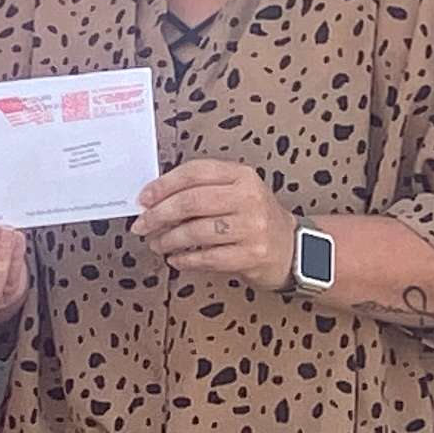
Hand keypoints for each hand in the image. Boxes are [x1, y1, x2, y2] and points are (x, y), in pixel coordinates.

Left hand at [136, 159, 293, 290]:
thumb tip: (155, 198)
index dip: (163, 185)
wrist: (291, 248)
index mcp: (242, 175)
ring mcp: (252, 227)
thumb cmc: (255, 218)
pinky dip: (185, 260)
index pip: (194, 172)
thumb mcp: (236, 191)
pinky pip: (207, 258)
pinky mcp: (251, 255)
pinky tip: (175, 259)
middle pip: (191, 202)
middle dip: (159, 215)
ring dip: (168, 240)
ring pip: (196, 231)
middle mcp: (249, 198)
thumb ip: (202, 189)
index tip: (144, 199)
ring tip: (157, 243)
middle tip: (142, 225)